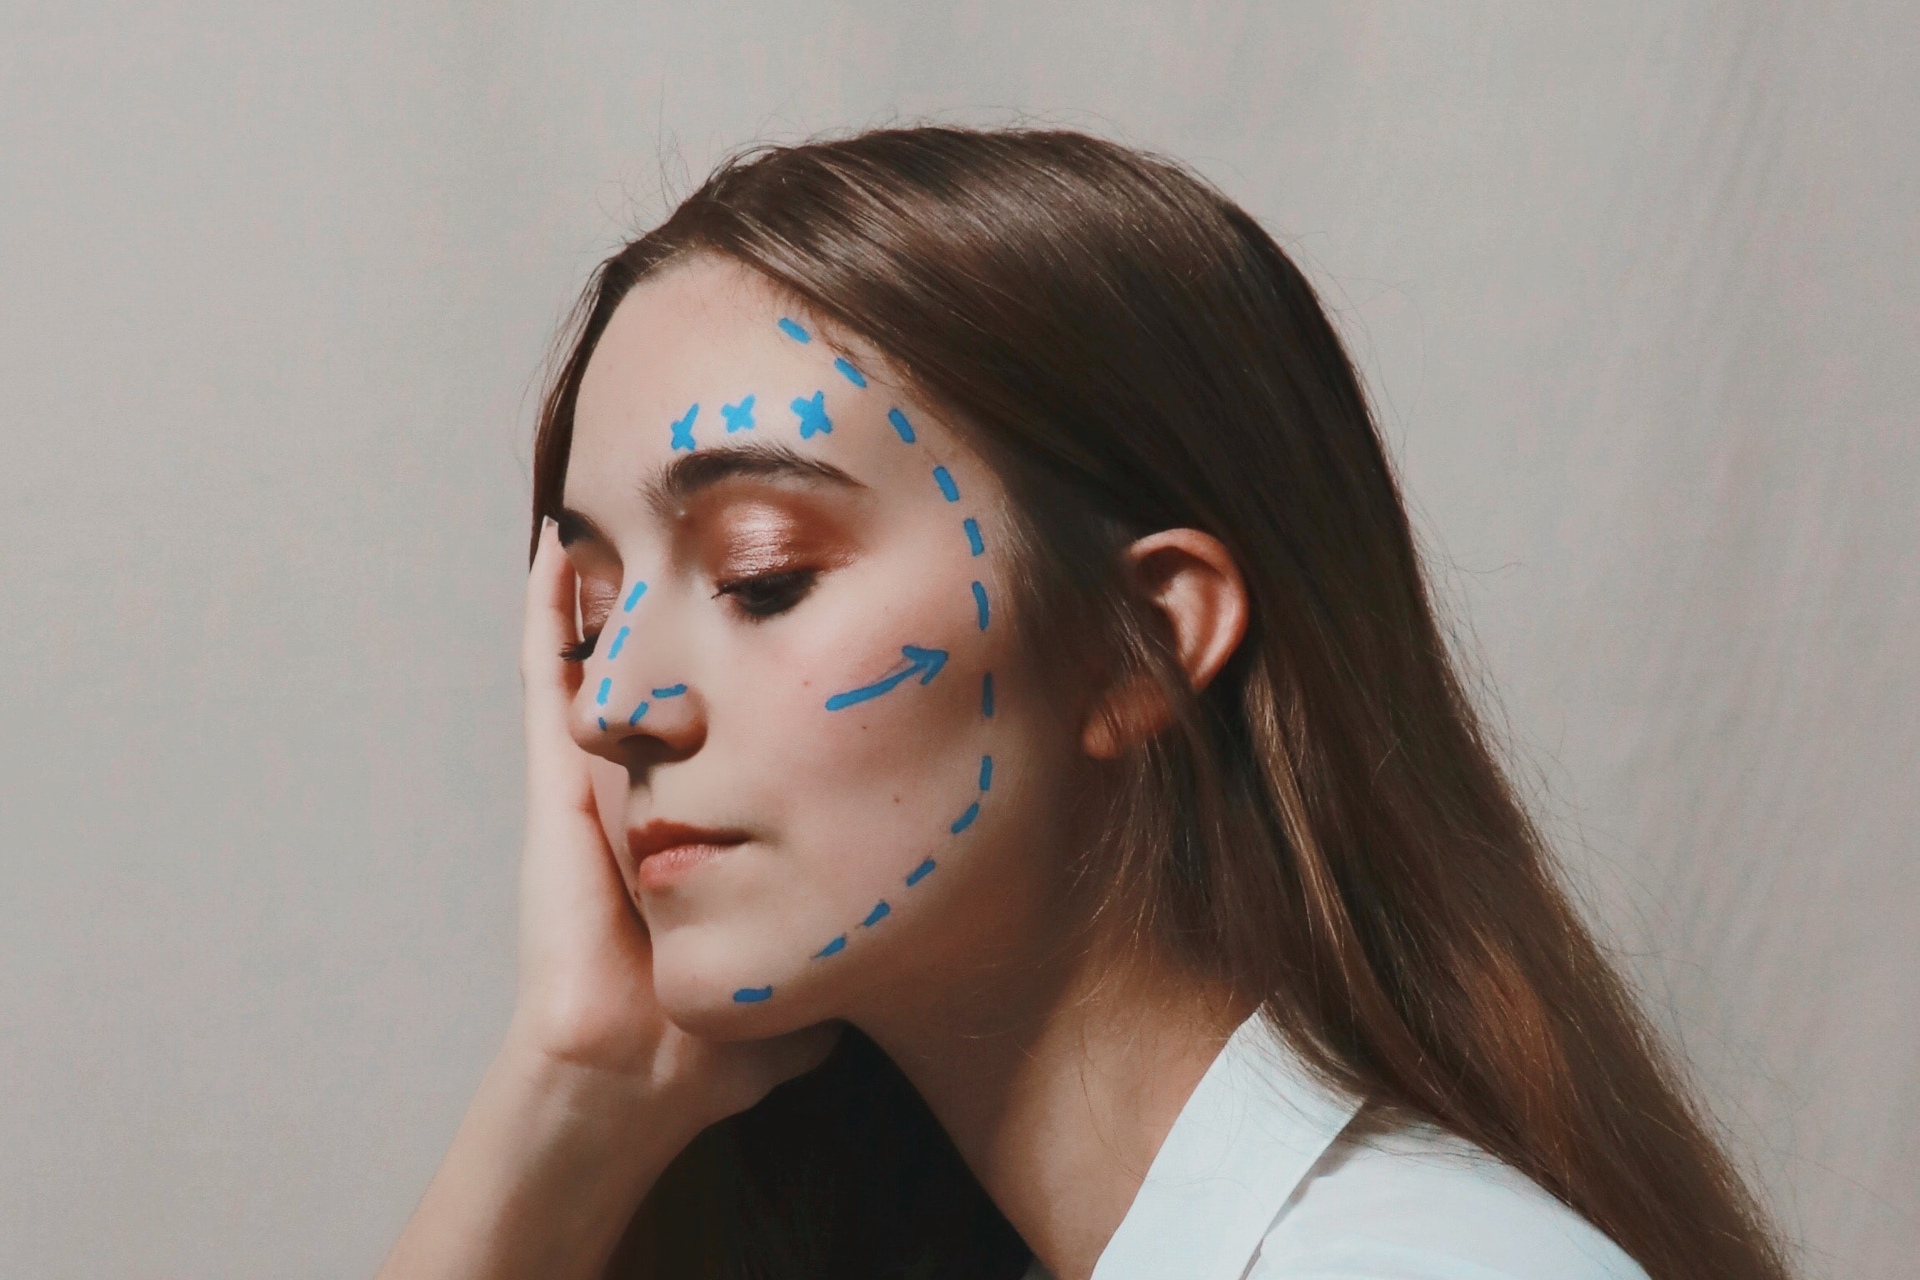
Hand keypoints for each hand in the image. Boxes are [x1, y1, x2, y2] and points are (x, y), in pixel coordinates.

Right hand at [510, 518, 839, 1131]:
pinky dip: (547, 613)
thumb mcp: (814, 974)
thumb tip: (905, 937)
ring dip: (614, 587)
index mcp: (709, 817)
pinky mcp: (556, 784)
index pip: (736, 721)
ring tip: (630, 505)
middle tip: (713, 517)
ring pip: (609, 658)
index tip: (807, 604)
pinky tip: (555, 547)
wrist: (638, 1076)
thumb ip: (855, 944)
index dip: (764, 664)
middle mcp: (652, 787)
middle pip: (673, 670)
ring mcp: (600, 780)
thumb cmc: (719, 1040)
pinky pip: (548, 679)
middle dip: (688, 599)